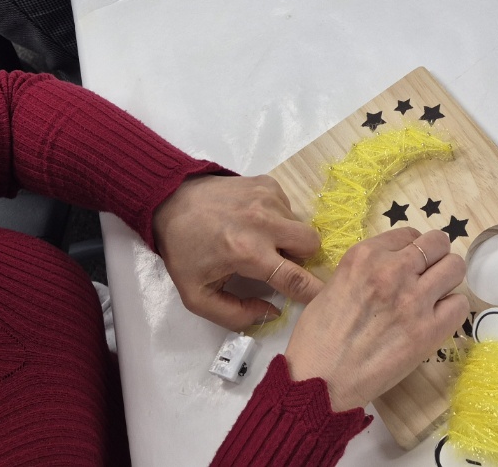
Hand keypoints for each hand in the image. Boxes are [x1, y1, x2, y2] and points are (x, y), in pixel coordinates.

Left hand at [153, 174, 324, 328]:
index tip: (325, 298)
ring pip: (300, 225)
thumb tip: (272, 311)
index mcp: (247, 253)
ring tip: (260, 240)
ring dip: (288, 238)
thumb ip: (234, 315)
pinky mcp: (269, 183)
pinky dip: (279, 219)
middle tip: (279, 263)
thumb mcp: (197, 296)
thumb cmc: (185, 250)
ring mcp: (269, 198)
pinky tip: (254, 221)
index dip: (315, 292)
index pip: (295, 278)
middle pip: (312, 245)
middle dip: (302, 258)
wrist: (172, 201)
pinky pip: (289, 208)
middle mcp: (264, 223)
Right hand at [285, 228, 468, 410]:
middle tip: (428, 274)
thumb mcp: (334, 286)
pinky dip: (452, 309)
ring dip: (448, 279)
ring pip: (455, 267)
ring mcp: (414, 299)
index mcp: (365, 256)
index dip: (412, 248)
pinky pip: (460, 305)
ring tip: (437, 294)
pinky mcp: (429, 331)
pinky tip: (438, 318)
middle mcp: (393, 270)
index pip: (408, 233)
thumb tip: (388, 271)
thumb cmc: (316, 339)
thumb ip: (365, 272)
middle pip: (438, 243)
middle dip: (436, 256)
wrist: (319, 382)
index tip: (410, 263)